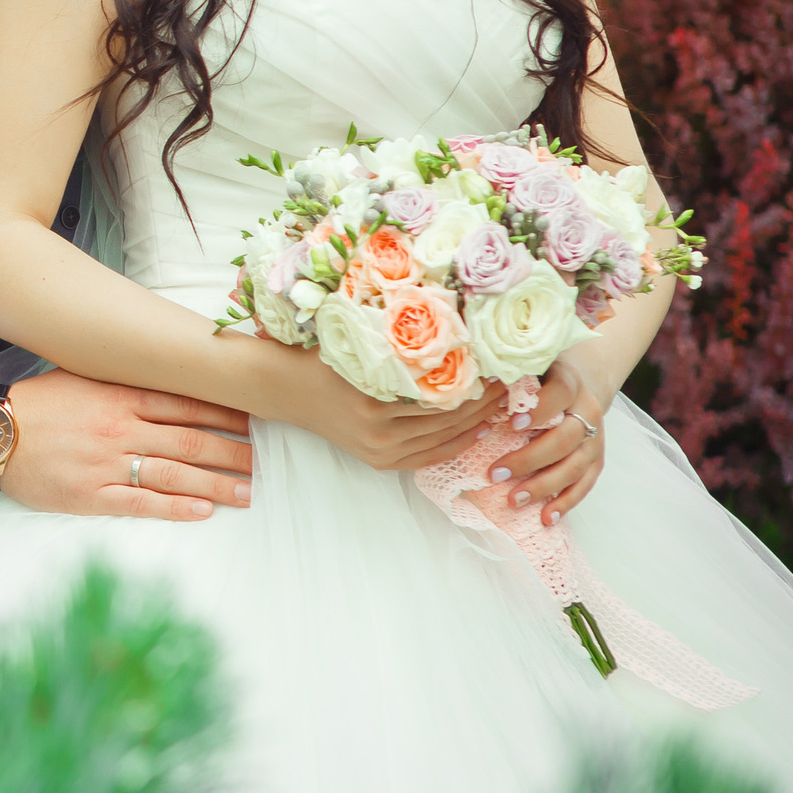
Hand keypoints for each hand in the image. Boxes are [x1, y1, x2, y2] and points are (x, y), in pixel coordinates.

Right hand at [0, 370, 253, 520]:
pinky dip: (175, 508)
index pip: (184, 403)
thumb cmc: (35, 403)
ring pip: (174, 474)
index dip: (223, 412)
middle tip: (262, 462)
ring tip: (246, 492)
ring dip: (215, 484)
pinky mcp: (91, 495)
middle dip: (231, 452)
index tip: (251, 420)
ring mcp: (107, 463)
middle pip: (189, 441)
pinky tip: (203, 511)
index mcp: (117, 395)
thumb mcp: (79, 376)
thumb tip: (167, 379)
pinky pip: (142, 503)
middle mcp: (119, 428)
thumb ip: (122, 379)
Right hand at [265, 348, 506, 471]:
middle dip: (483, 403)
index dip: (476, 384)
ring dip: (474, 424)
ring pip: (442, 439)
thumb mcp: (360, 344)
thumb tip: (456, 332)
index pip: (443, 395)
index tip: (499, 368)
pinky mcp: (377, 460)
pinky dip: (454, 445)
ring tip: (498, 406)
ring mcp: (378, 449)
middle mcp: (379, 430)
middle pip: (448, 419)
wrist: (284, 388)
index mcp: (376, 399)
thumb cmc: (322, 357)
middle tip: (508, 385)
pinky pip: (427, 457)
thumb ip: (401, 344)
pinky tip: (475, 433)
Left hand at [493, 357, 610, 524]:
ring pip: (575, 467)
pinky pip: (585, 484)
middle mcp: (587, 412)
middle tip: (495, 473)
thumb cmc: (544, 374)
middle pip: (565, 439)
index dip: (539, 410)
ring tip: (513, 500)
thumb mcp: (531, 365)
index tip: (512, 424)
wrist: (584, 381)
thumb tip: (477, 382)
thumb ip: (512, 374)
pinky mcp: (596, 460)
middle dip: (529, 458)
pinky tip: (546, 517)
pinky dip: (566, 503)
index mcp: (570, 383)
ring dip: (544, 486)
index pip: (559, 395)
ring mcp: (595, 439)